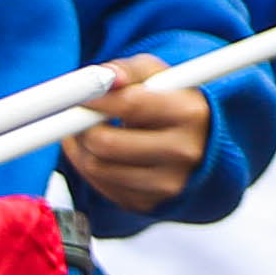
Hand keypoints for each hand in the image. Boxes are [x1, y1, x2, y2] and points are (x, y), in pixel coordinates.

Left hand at [62, 69, 210, 216]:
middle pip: (106, 143)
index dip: (96, 99)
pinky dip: (89, 167)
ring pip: (96, 167)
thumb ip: (126, 70)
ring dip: (79, 147)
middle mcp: (184, 152)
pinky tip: (98, 152)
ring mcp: (168, 184)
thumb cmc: (172, 102)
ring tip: (87, 131)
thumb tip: (106, 78)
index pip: (130, 105)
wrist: (198, 143)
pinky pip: (100, 186)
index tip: (79, 95)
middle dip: (81, 127)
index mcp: (190, 113)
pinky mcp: (149, 204)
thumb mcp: (156, 75)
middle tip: (77, 115)